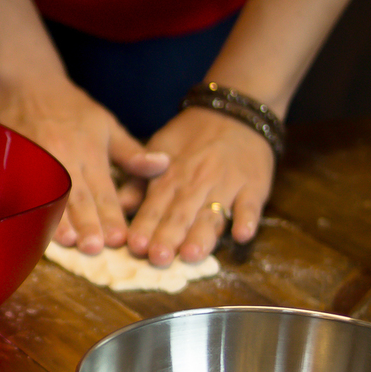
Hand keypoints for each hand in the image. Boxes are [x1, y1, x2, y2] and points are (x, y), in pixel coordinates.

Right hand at [0, 77, 168, 253]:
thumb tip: (163, 165)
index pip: (104, 190)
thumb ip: (132, 152)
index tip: (120, 238)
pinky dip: (30, 210)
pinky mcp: (16, 163)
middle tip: (96, 248)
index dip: (112, 215)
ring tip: (68, 241)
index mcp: (90, 152)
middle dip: (87, 223)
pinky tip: (33, 227)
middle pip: (78, 197)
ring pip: (51, 196)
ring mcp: (38, 162)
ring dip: (58, 220)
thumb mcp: (106, 124)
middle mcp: (65, 159)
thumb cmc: (69, 107)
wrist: (26, 83)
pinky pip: (23, 191)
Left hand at [122, 108, 273, 265]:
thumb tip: (116, 205)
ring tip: (191, 254)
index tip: (134, 246)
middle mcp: (196, 183)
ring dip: (202, 235)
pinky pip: (251, 205)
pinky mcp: (254, 186)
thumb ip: (138, 181)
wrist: (234, 113)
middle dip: (169, 237)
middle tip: (158, 258)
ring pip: (212, 214)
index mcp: (170, 176)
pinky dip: (247, 220)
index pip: (155, 206)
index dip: (145, 226)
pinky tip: (241, 236)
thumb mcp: (157, 150)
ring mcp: (227, 185)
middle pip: (181, 214)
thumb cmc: (190, 139)